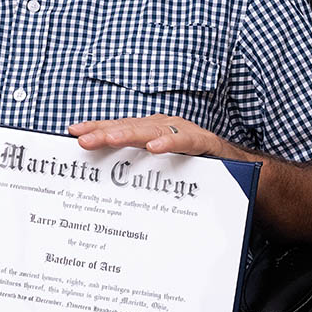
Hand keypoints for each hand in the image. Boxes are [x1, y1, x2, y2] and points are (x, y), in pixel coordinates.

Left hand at [68, 114, 238, 158]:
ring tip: (110, 138)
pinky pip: (185, 141)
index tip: (72, 133)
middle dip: (104, 132)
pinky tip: (154, 147)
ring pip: (153, 130)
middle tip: (83, 139)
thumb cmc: (192, 169)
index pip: (117, 128)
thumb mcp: (158, 170)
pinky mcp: (204, 141)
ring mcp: (183, 131)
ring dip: (130, 134)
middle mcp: (163, 127)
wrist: (239, 172)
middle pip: (129, 127)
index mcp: (148, 131)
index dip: (96, 129)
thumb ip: (134, 170)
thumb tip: (99, 184)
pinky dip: (170, 142)